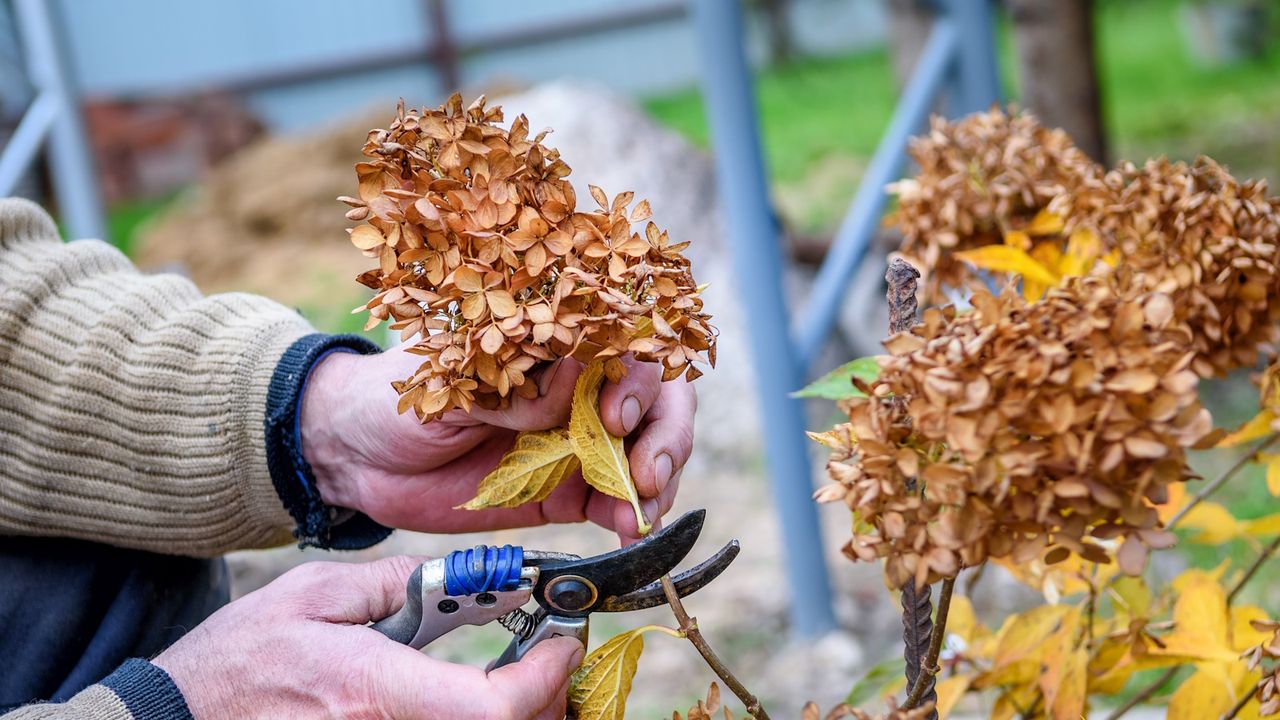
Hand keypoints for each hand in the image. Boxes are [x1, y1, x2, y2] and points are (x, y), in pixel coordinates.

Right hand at [153, 556, 583, 719]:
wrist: (180, 718)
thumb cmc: (240, 658)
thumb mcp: (315, 593)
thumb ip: (396, 584)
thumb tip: (467, 579)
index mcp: (376, 690)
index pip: (495, 706)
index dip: (545, 677)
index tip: (562, 641)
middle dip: (546, 700)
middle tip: (554, 659)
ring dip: (517, 715)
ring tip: (524, 679)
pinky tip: (478, 700)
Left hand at [300, 345, 694, 543]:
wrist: (356, 457)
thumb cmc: (399, 395)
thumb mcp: (450, 380)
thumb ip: (511, 387)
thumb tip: (573, 380)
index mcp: (553, 343)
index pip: (625, 344)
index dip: (638, 379)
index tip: (615, 415)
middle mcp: (576, 386)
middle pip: (655, 398)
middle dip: (664, 434)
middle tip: (646, 473)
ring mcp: (575, 439)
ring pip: (645, 450)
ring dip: (657, 479)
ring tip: (641, 511)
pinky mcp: (565, 491)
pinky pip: (615, 501)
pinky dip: (632, 516)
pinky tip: (630, 532)